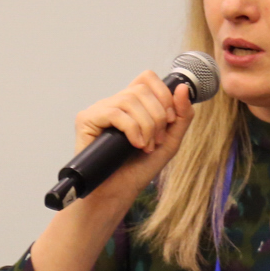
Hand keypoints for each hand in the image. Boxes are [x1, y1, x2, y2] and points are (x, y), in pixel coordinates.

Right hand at [73, 71, 195, 194]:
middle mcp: (114, 102)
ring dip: (146, 126)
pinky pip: (114, 112)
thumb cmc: (139, 169)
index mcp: (132, 104)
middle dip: (158, 116)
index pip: (147, 78)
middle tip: (156, 140)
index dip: (163, 93)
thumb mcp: (170, 141)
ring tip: (144, 147)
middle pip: (142, 89)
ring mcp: (99, 110)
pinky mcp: (86, 119)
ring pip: (130, 100)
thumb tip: (183, 87)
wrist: (118, 192)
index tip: (170, 119)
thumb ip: (181, 116)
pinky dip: (131, 129)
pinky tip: (134, 145)